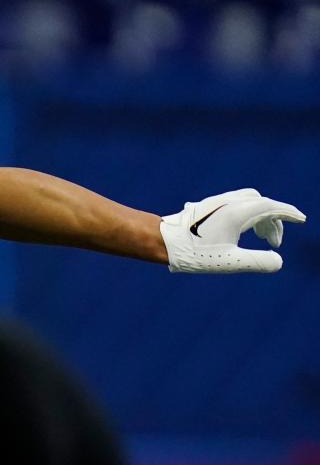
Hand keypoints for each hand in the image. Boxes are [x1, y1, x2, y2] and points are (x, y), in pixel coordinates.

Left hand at [159, 188, 305, 272]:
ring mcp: (216, 202)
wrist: (163, 242)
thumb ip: (257, 261)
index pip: (271, 207)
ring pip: (247, 203)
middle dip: (273, 220)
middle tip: (275, 242)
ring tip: (262, 237)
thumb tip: (278, 261)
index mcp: (237, 212)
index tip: (301, 220)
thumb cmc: (195, 253)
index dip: (288, 214)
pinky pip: (235, 204)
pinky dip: (246, 214)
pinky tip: (240, 231)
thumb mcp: (230, 261)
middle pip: (261, 204)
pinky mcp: (206, 207)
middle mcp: (228, 202)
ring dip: (259, 217)